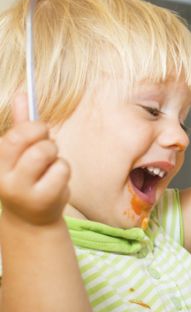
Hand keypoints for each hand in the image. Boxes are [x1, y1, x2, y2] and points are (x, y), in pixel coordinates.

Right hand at [0, 93, 70, 225]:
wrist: (31, 218)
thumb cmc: (28, 176)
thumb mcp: (20, 152)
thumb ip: (21, 124)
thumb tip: (21, 93)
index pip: (14, 134)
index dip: (33, 128)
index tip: (41, 131)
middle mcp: (3, 175)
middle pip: (27, 138)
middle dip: (44, 136)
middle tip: (48, 146)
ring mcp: (21, 190)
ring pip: (47, 151)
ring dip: (55, 155)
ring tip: (49, 167)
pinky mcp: (42, 200)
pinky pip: (62, 169)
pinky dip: (63, 171)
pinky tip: (55, 183)